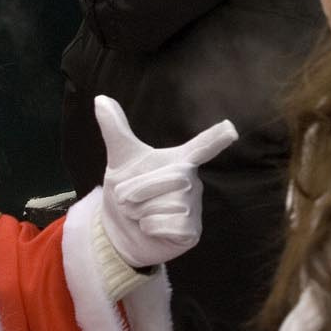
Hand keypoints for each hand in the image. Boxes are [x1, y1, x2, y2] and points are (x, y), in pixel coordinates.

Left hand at [96, 95, 237, 267]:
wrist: (119, 232)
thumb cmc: (126, 194)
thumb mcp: (119, 161)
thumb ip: (115, 131)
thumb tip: (100, 98)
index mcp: (179, 160)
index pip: (201, 147)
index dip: (216, 138)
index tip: (230, 129)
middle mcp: (191, 181)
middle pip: (174, 176)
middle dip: (139, 189)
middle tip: (126, 200)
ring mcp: (194, 208)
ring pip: (169, 203)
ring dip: (141, 210)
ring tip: (139, 215)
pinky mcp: (191, 232)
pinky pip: (170, 225)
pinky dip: (150, 227)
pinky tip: (150, 229)